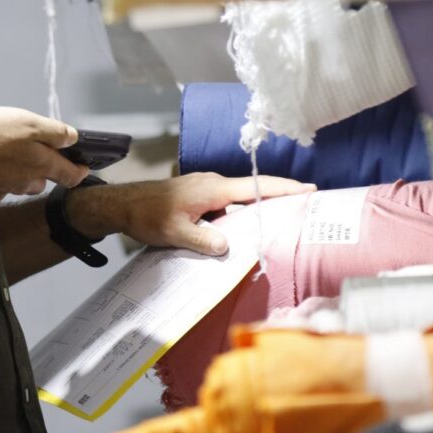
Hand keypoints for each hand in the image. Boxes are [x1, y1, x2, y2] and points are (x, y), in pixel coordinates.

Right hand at [0, 106, 88, 200]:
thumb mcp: (28, 124)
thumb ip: (54, 132)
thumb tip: (73, 138)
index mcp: (43, 165)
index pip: (71, 176)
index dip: (80, 170)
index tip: (84, 166)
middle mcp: (28, 182)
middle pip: (45, 178)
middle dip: (47, 168)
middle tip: (40, 151)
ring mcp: (6, 189)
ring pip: (23, 182)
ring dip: (24, 172)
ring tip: (13, 154)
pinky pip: (1, 183)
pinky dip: (2, 175)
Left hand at [66, 171, 315, 256]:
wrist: (122, 205)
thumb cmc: (148, 215)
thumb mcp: (176, 232)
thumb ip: (203, 240)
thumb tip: (228, 247)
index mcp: (213, 189)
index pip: (257, 187)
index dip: (285, 188)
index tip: (310, 188)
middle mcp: (214, 184)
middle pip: (254, 191)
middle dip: (279, 199)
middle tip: (305, 210)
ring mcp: (207, 190)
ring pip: (239, 201)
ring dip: (257, 211)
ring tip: (281, 225)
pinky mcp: (199, 198)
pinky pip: (227, 206)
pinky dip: (239, 216)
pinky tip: (242, 233)